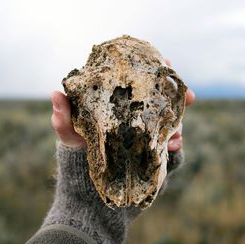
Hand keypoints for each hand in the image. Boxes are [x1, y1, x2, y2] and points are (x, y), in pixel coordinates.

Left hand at [51, 61, 194, 150]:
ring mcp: (146, 130)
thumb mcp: (70, 134)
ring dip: (177, 122)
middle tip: (189, 96)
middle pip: (161, 96)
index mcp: (118, 101)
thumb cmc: (78, 151)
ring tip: (176, 131)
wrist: (90, 180)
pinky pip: (169, 143)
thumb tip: (55, 94)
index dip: (154, 68)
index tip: (165, 61)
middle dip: (177, 93)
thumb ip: (63, 118)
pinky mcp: (153, 148)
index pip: (138, 79)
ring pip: (169, 119)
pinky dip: (175, 143)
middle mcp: (135, 112)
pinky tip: (175, 147)